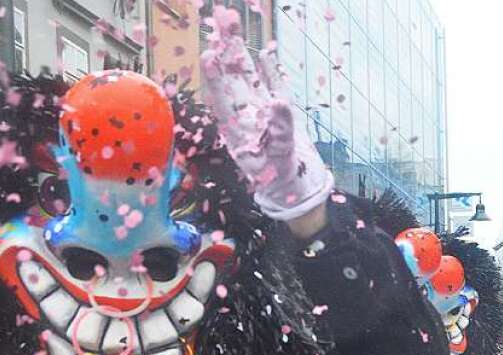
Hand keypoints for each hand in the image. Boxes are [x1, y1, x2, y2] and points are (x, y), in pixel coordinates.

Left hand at [200, 8, 333, 223]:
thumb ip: (280, 129)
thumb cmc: (281, 179)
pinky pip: (270, 86)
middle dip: (226, 49)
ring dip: (241, 52)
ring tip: (233, 24)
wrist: (294, 186)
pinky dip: (268, 70)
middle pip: (232, 78)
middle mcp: (244, 116)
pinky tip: (263, 52)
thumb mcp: (280, 156)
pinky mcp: (276, 113)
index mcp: (238, 129)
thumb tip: (276, 102)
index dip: (216, 77)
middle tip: (220, 20)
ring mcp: (259, 111)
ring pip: (247, 76)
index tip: (208, 54)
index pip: (223, 98)